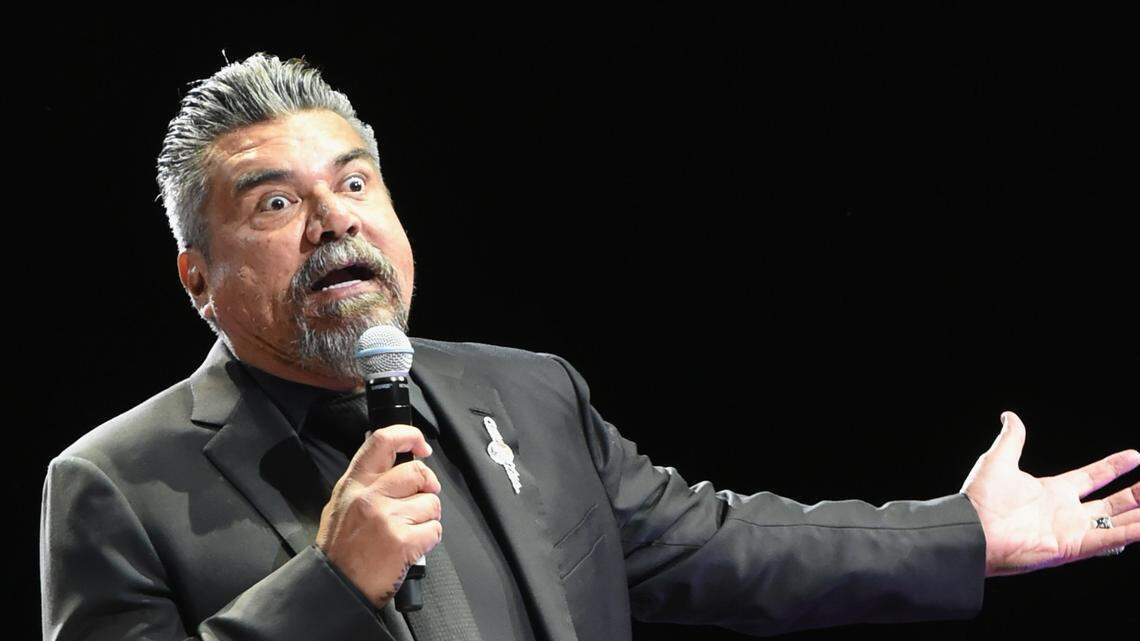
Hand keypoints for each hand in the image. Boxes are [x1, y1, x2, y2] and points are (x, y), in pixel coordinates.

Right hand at [315, 425, 441, 606]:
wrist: (335, 586)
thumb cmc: (339, 549)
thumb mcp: (341, 503)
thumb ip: (366, 481)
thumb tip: (393, 462)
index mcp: (355, 483)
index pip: (384, 441)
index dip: (409, 436)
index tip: (422, 446)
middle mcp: (370, 497)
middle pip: (418, 472)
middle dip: (427, 486)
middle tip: (420, 500)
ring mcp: (388, 519)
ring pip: (431, 503)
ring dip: (427, 518)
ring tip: (407, 530)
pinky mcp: (403, 542)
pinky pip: (435, 530)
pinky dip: (429, 540)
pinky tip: (411, 547)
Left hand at [961, 411, 1138, 575]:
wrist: (972, 528)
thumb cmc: (981, 497)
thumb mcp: (999, 460)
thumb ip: (1012, 439)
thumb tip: (1010, 416)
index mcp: (1052, 491)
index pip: (1092, 477)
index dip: (1114, 467)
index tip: (1136, 455)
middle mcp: (1066, 512)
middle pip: (1112, 503)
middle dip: (1136, 495)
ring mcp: (1071, 531)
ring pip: (1117, 523)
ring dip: (1139, 515)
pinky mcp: (1072, 547)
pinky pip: (1109, 539)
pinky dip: (1130, 533)